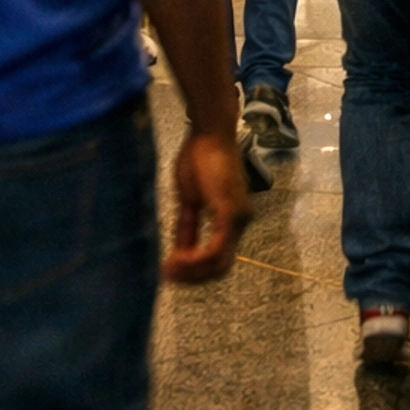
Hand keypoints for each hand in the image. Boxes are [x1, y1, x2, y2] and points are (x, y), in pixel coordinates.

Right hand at [165, 130, 250, 283]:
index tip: (169, 273)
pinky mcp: (230, 212)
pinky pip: (215, 248)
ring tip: (169, 269)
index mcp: (232, 219)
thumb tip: (178, 252)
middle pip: (220, 269)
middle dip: (193, 277)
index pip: (218, 260)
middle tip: (168, 276)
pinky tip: (176, 259)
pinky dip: (195, 259)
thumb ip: (187, 226)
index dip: (194, 272)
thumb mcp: (189, 199)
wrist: (209, 131)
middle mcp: (240, 222)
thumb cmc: (199, 157)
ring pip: (219, 264)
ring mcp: (238, 218)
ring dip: (192, 271)